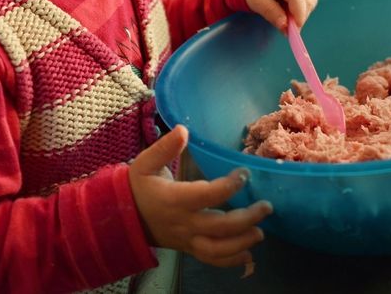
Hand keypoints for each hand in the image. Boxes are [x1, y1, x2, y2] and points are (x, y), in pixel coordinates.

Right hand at [129, 125, 272, 267]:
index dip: (229, 186)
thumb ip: (164, 147)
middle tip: (266, 206)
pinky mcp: (189, 249)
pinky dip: (231, 261)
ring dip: (243, 242)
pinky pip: (212, 260)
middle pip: (220, 226)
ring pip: (219, 249)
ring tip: (261, 232)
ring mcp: (187, 239)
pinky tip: (248, 254)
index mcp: (174, 199)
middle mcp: (183, 223)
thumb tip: (184, 130)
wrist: (123, 219)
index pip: (206, 195)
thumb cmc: (138, 187)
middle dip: (247, 218)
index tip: (244, 174)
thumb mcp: (145, 163)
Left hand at [245, 0, 317, 30]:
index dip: (299, 14)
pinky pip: (310, 0)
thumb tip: (284, 26)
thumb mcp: (255, 0)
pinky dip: (302, 10)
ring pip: (311, 1)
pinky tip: (290, 11)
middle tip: (288, 29)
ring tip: (286, 18)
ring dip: (302, 14)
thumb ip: (270, 11)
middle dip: (300, 17)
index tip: (295, 29)